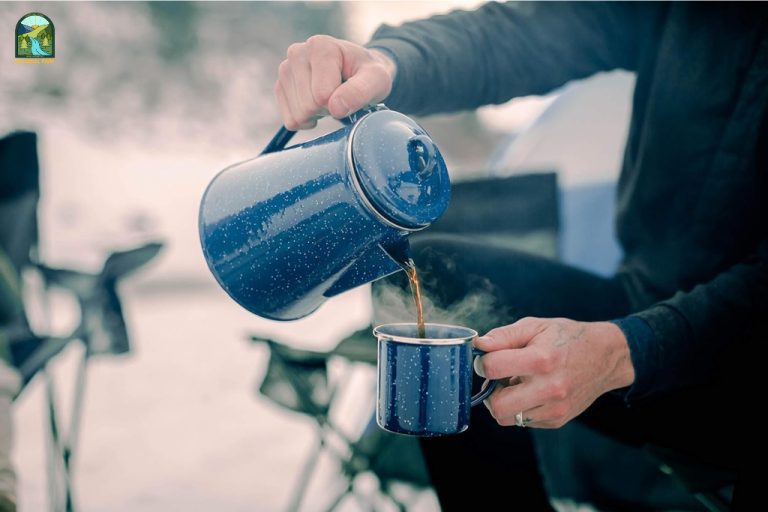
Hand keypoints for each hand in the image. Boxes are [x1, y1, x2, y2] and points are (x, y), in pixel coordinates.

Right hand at [274, 35, 396, 129]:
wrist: (358, 71)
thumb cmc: (368, 74)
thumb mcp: (376, 81)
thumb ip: (360, 92)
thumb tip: (335, 108)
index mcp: (320, 46)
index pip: (321, 95)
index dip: (339, 103)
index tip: (348, 91)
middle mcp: (297, 53)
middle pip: (307, 106)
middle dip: (327, 109)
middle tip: (339, 96)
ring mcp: (285, 69)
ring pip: (298, 115)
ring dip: (317, 115)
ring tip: (329, 98)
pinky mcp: (280, 86)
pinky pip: (290, 120)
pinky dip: (306, 121)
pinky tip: (317, 106)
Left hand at [474, 317, 634, 427]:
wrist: (605, 356)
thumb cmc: (566, 337)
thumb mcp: (535, 326)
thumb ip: (503, 336)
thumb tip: (479, 346)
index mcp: (541, 360)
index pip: (492, 368)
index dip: (482, 362)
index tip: (487, 359)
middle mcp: (549, 388)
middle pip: (496, 405)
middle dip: (490, 391)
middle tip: (499, 377)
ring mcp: (554, 408)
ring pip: (507, 418)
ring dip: (504, 402)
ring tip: (516, 384)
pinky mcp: (557, 420)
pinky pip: (523, 421)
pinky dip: (520, 407)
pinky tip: (531, 391)